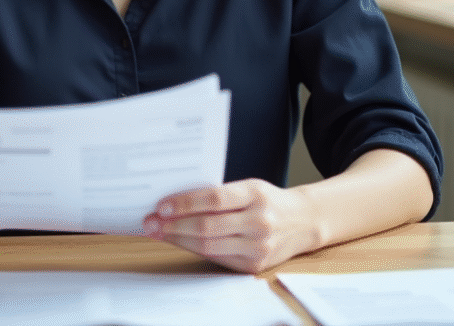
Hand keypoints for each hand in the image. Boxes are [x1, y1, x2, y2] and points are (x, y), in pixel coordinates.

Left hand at [142, 179, 320, 273]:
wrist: (303, 222)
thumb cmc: (267, 200)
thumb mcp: (248, 187)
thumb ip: (219, 194)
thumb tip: (175, 201)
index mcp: (255, 195)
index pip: (214, 199)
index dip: (185, 203)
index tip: (161, 206)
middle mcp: (259, 222)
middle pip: (207, 226)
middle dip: (173, 225)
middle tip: (150, 222)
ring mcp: (258, 246)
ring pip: (208, 246)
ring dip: (178, 239)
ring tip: (158, 232)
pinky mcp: (254, 265)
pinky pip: (216, 258)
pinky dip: (193, 250)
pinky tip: (179, 242)